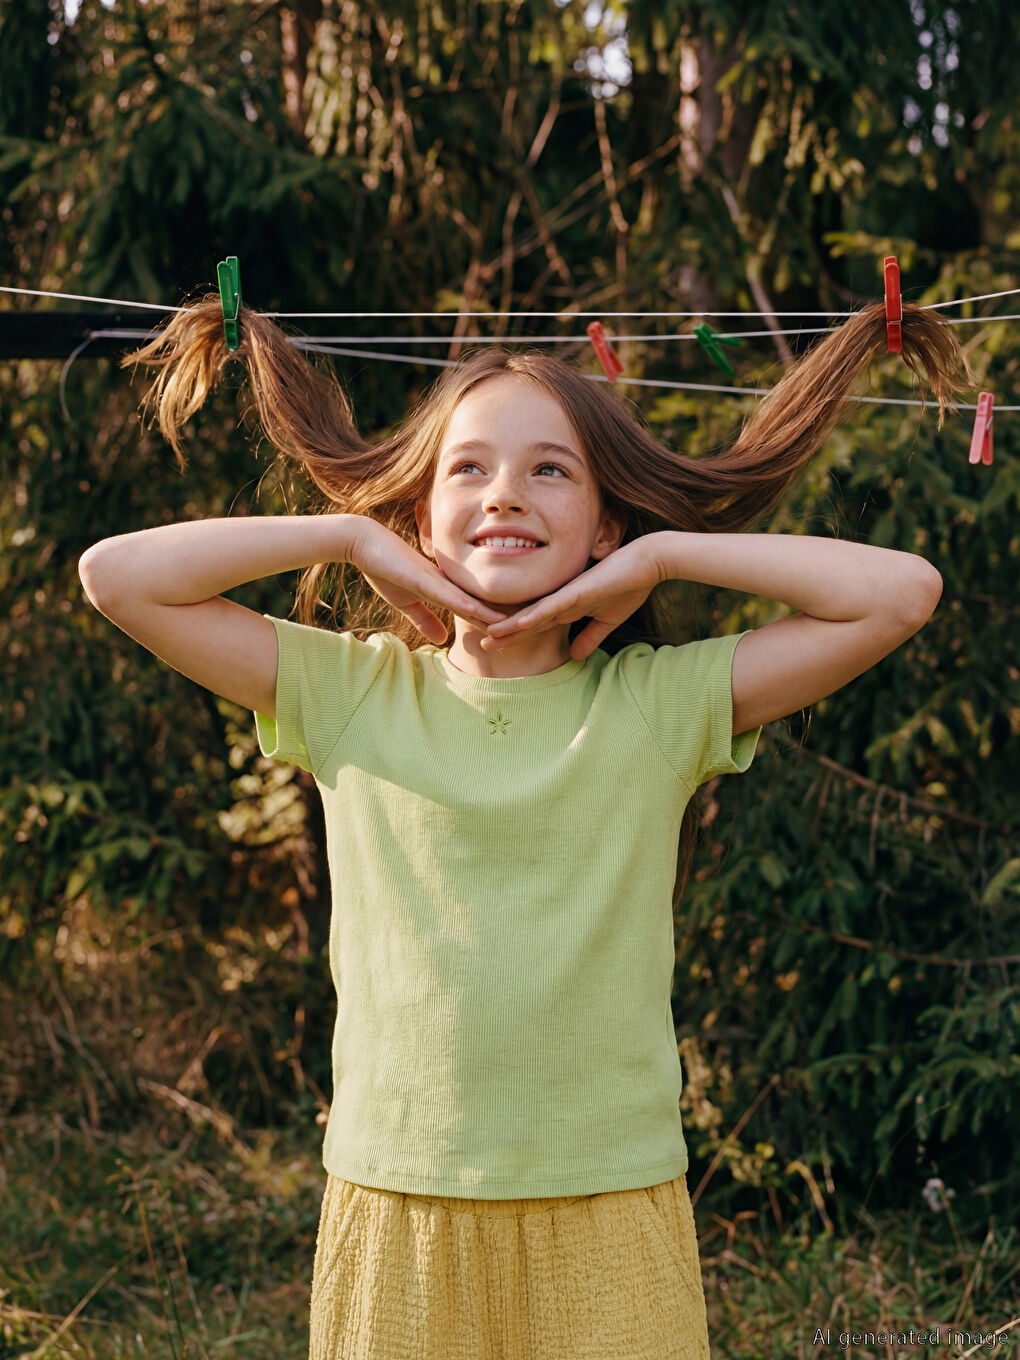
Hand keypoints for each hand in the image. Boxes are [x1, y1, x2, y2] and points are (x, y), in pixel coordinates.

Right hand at [348, 519, 508, 643]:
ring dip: (493, 616)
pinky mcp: (424, 578)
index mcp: (446, 589)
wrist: (363, 542)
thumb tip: (443, 640)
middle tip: (531, 632)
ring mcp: (439, 580)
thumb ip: (425, 619)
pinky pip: (450, 594)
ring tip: (519, 627)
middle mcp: (449, 583)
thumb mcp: (406, 602)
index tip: (516, 635)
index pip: (476, 609)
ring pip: (473, 601)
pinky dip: (467, 605)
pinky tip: (483, 614)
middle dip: (504, 621)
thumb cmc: (384, 569)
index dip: (495, 623)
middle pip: (482, 605)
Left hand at [483, 537, 660, 660]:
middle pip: (528, 620)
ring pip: (533, 614)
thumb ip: (590, 638)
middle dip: (506, 633)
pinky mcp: (576, 591)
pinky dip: (534, 616)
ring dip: (511, 626)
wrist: (648, 562)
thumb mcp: (607, 621)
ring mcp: (567, 594)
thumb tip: (574, 657)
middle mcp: (562, 600)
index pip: (538, 625)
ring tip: (488, 637)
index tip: (498, 646)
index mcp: (568, 606)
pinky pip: (551, 606)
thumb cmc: (629, 586)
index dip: (518, 636)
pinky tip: (517, 625)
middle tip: (481, 644)